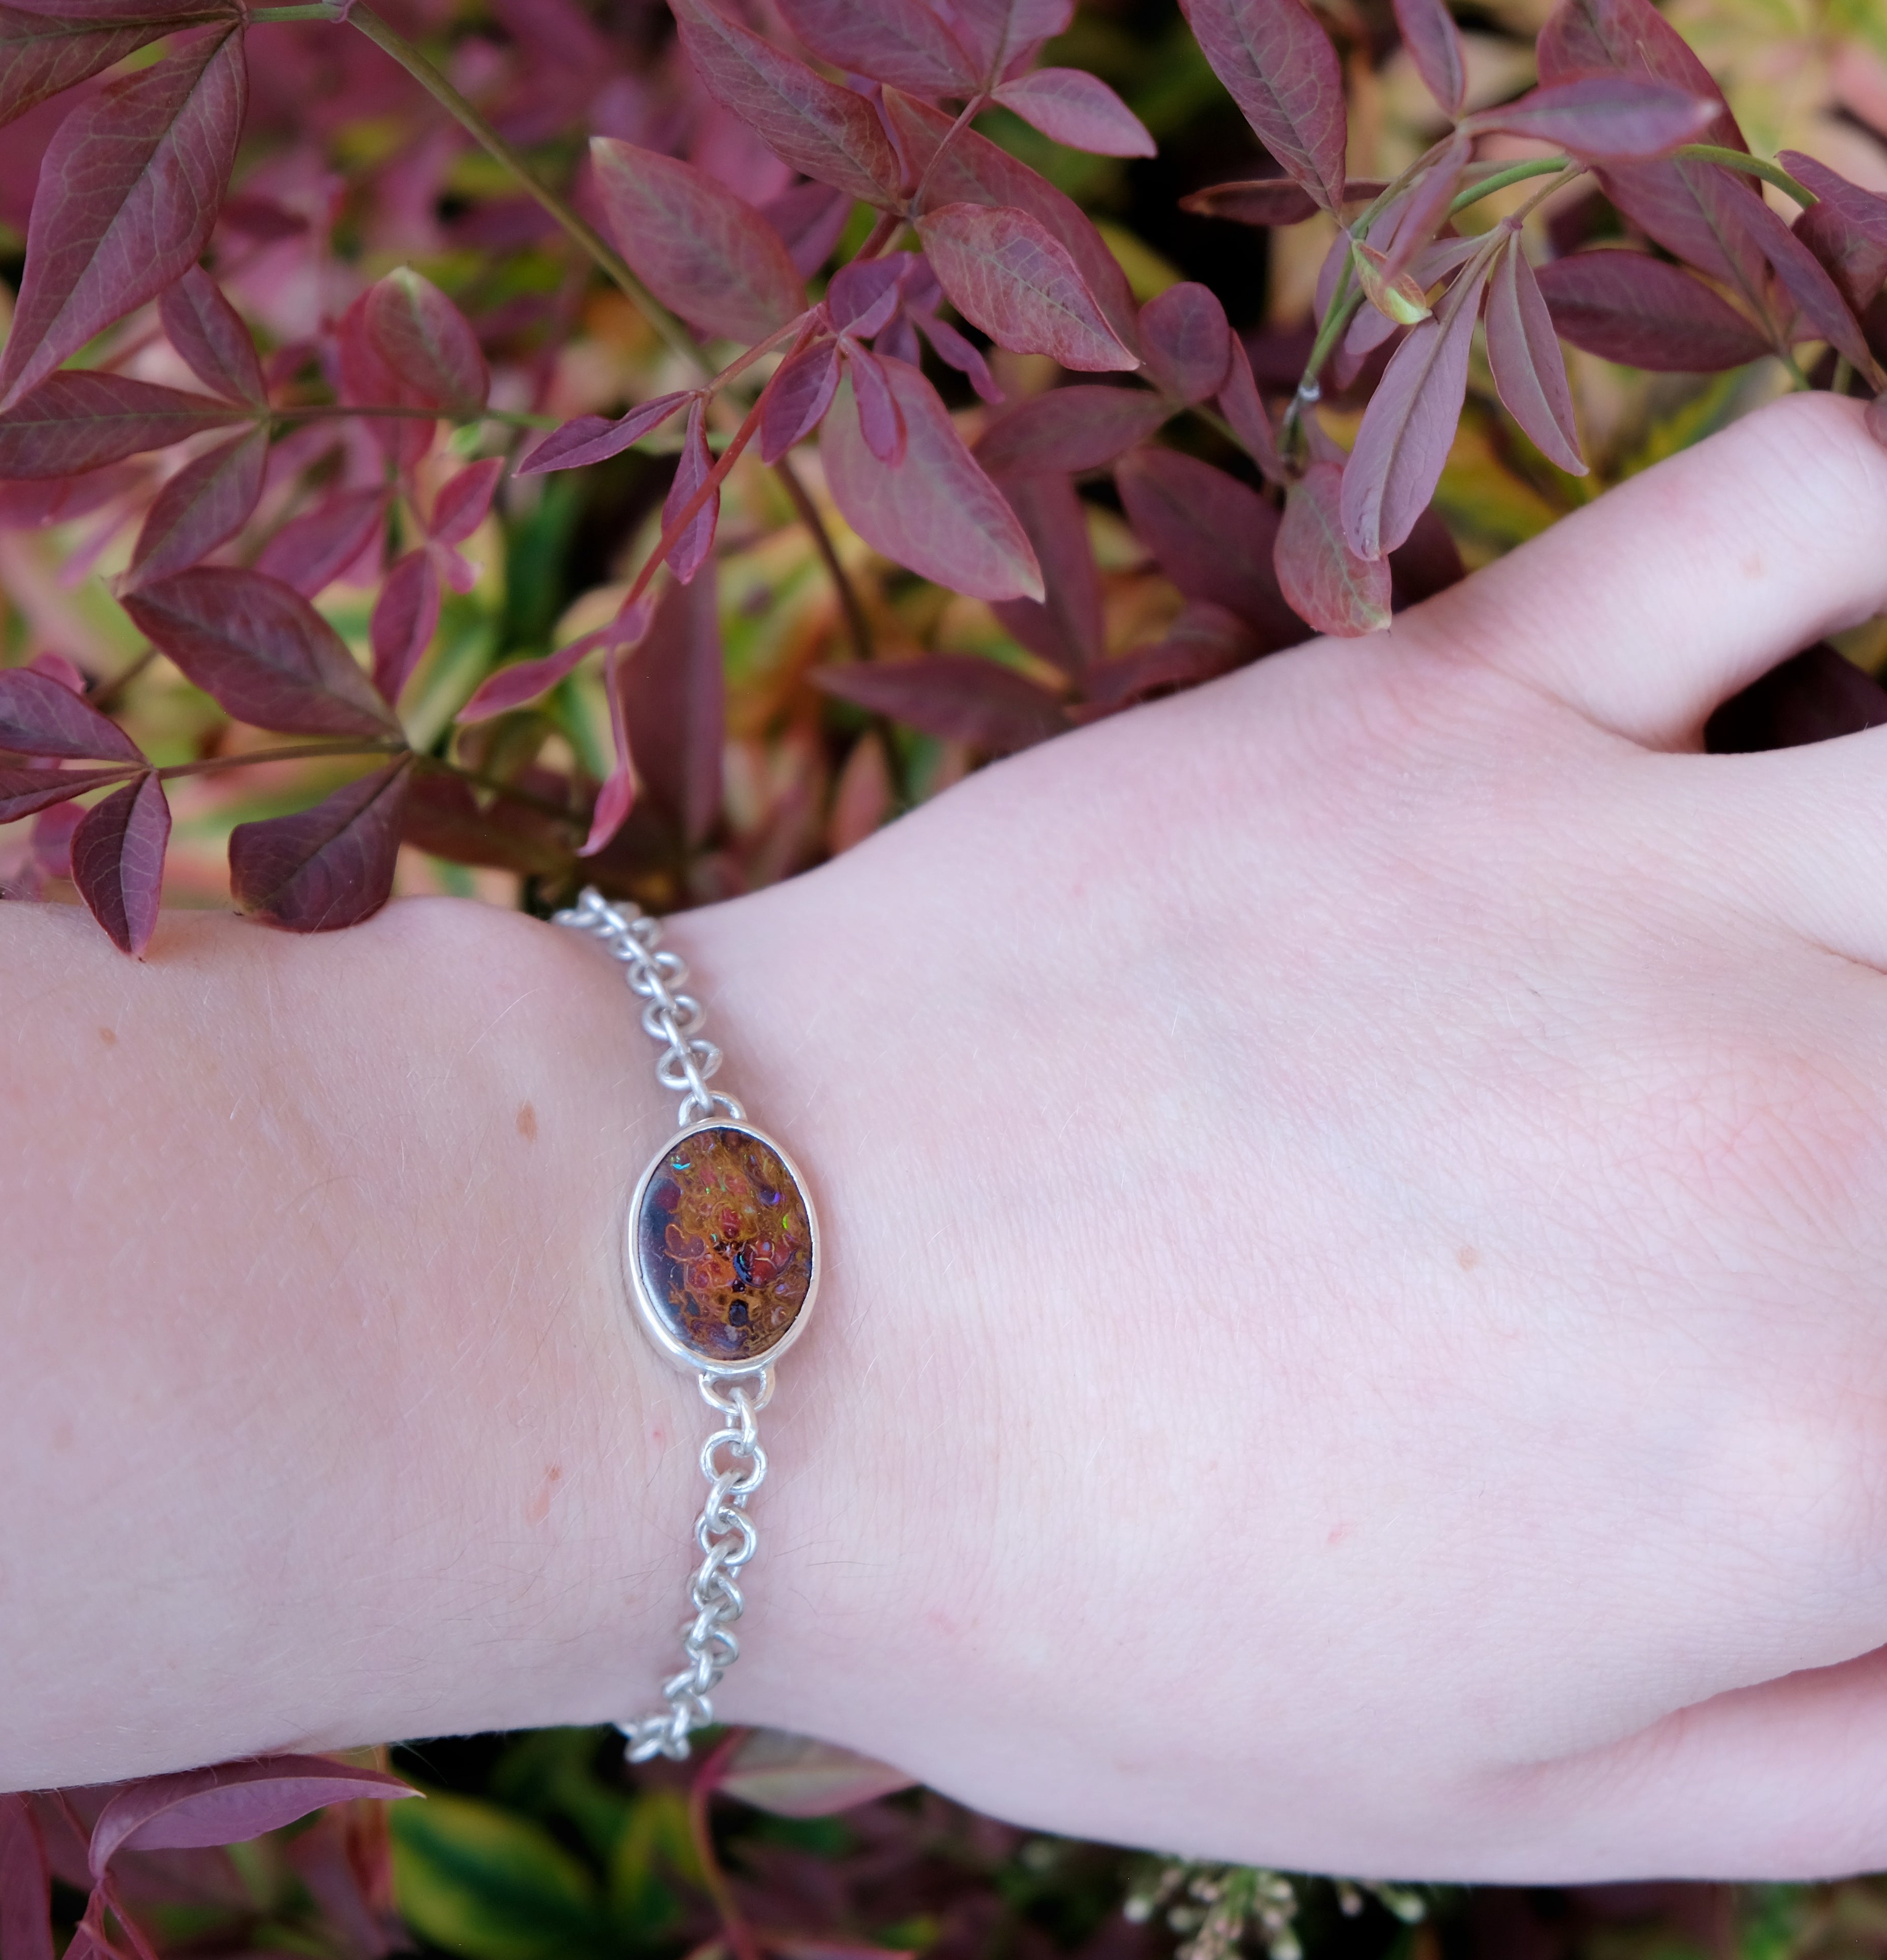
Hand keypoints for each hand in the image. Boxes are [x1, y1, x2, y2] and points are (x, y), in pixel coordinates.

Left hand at [684, 392, 1886, 1880]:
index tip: (1831, 1363)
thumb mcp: (1467, 1798)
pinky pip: (1785, 512)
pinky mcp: (1434, 703)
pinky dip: (1879, 529)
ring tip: (1855, 946)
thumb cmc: (1064, 1592)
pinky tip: (1846, 647)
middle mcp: (1800, 1136)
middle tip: (1821, 1174)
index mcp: (1829, 1449)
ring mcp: (1618, 871)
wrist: (734, 1324)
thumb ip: (1824, 1753)